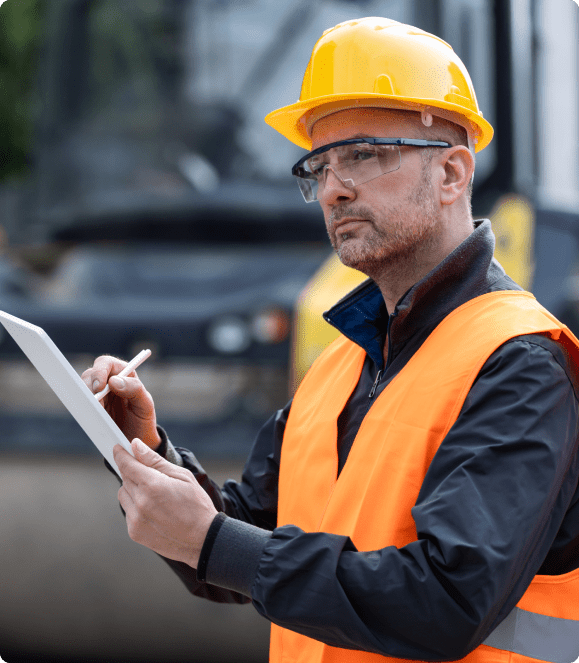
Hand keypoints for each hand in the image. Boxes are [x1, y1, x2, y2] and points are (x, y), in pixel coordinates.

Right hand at [81, 355, 160, 448]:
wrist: (137, 439)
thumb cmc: (143, 418)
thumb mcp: (146, 404)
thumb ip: (135, 389)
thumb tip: (114, 381)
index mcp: (123, 374)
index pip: (106, 363)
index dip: (99, 371)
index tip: (99, 386)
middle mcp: (108, 381)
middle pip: (89, 375)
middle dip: (88, 387)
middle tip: (94, 403)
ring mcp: (97, 395)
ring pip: (82, 389)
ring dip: (85, 399)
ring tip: (95, 413)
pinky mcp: (90, 407)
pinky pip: (80, 405)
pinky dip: (82, 409)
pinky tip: (89, 417)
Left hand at [113, 439, 217, 567]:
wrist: (202, 540)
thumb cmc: (197, 506)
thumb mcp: (182, 476)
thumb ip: (155, 460)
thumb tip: (136, 446)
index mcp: (153, 485)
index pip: (127, 465)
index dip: (121, 454)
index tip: (118, 448)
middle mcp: (140, 503)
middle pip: (125, 478)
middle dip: (135, 472)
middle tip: (152, 476)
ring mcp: (135, 520)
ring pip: (123, 494)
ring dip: (134, 490)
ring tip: (155, 495)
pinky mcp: (134, 532)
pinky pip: (128, 511)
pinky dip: (136, 507)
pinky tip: (155, 510)